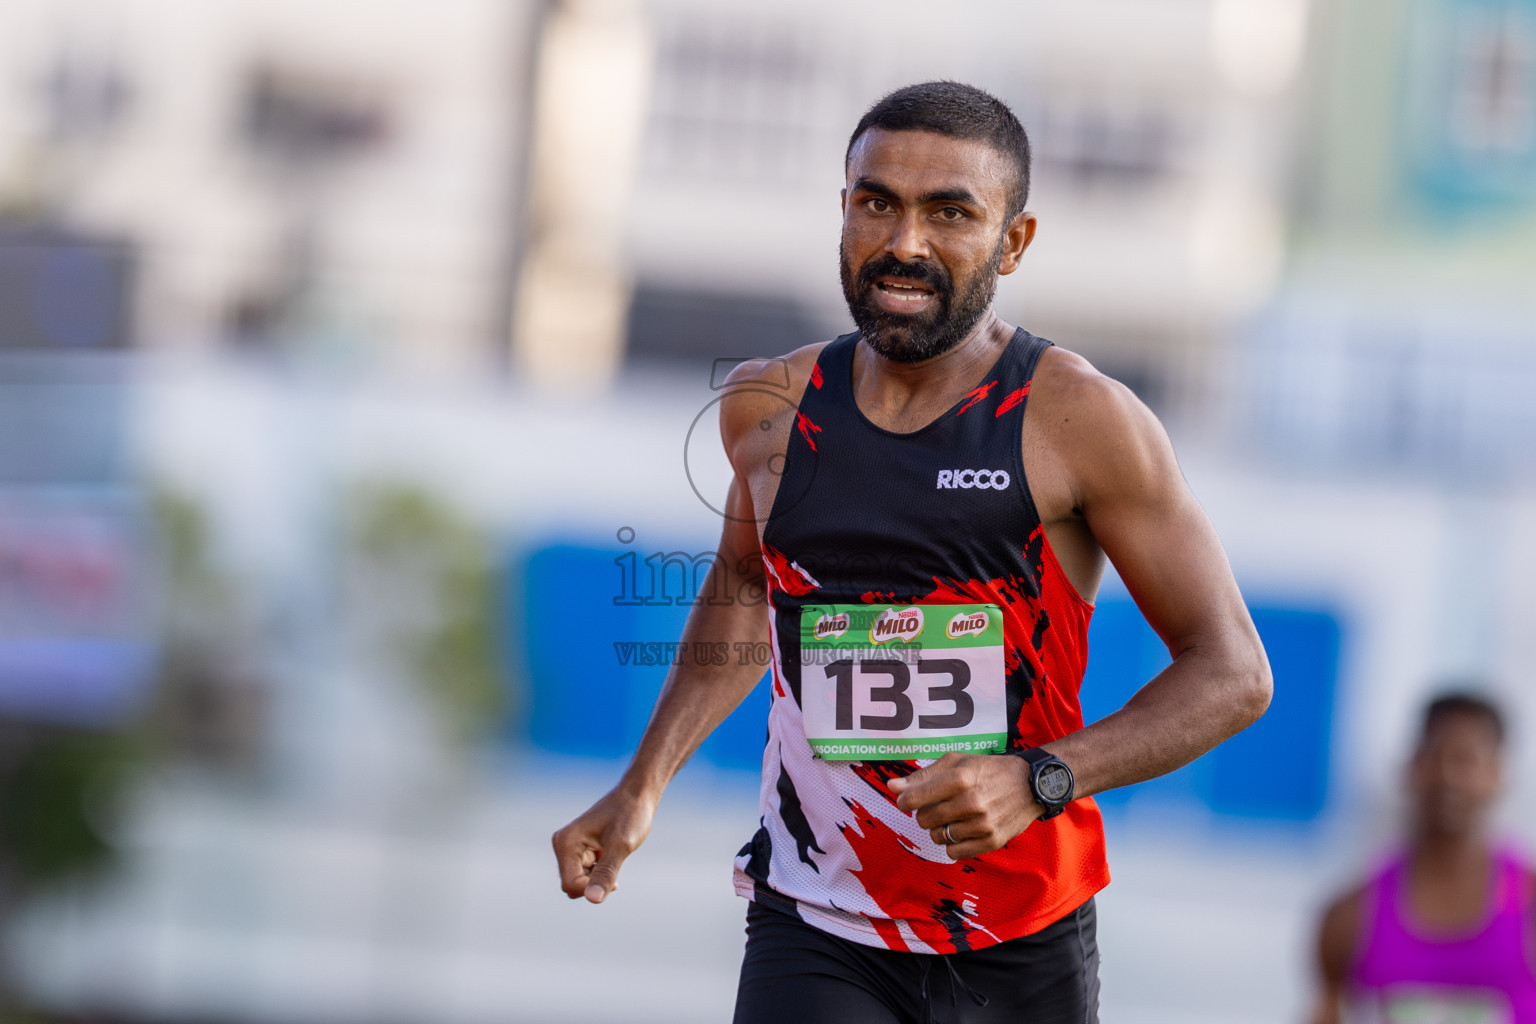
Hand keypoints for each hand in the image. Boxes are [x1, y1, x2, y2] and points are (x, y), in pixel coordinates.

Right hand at [552, 787, 656, 902]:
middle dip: (594, 883)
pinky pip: (584, 875)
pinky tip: (612, 859)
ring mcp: (569, 848)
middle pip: (572, 885)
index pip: (571, 884)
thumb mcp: (621, 846)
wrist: (636, 796)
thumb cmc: (630, 816)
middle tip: (615, 864)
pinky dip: (599, 874)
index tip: (615, 881)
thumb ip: (606, 874)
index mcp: (566, 842)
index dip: (592, 888)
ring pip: (578, 882)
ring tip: (614, 858)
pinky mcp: (578, 851)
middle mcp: (562, 845)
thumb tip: (593, 899)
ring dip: (598, 878)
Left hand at [887, 752, 1040, 859]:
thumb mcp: (956, 762)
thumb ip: (922, 775)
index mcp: (960, 779)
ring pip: (938, 837)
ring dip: (938, 829)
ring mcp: (982, 824)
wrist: (1030, 784)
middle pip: (924, 820)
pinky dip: (952, 843)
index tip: (906, 802)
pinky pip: (954, 852)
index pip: (915, 798)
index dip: (905, 801)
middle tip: (937, 806)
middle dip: (925, 813)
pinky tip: (962, 829)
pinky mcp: (991, 841)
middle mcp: (971, 802)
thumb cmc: (988, 770)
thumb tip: (892, 787)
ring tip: (952, 817)